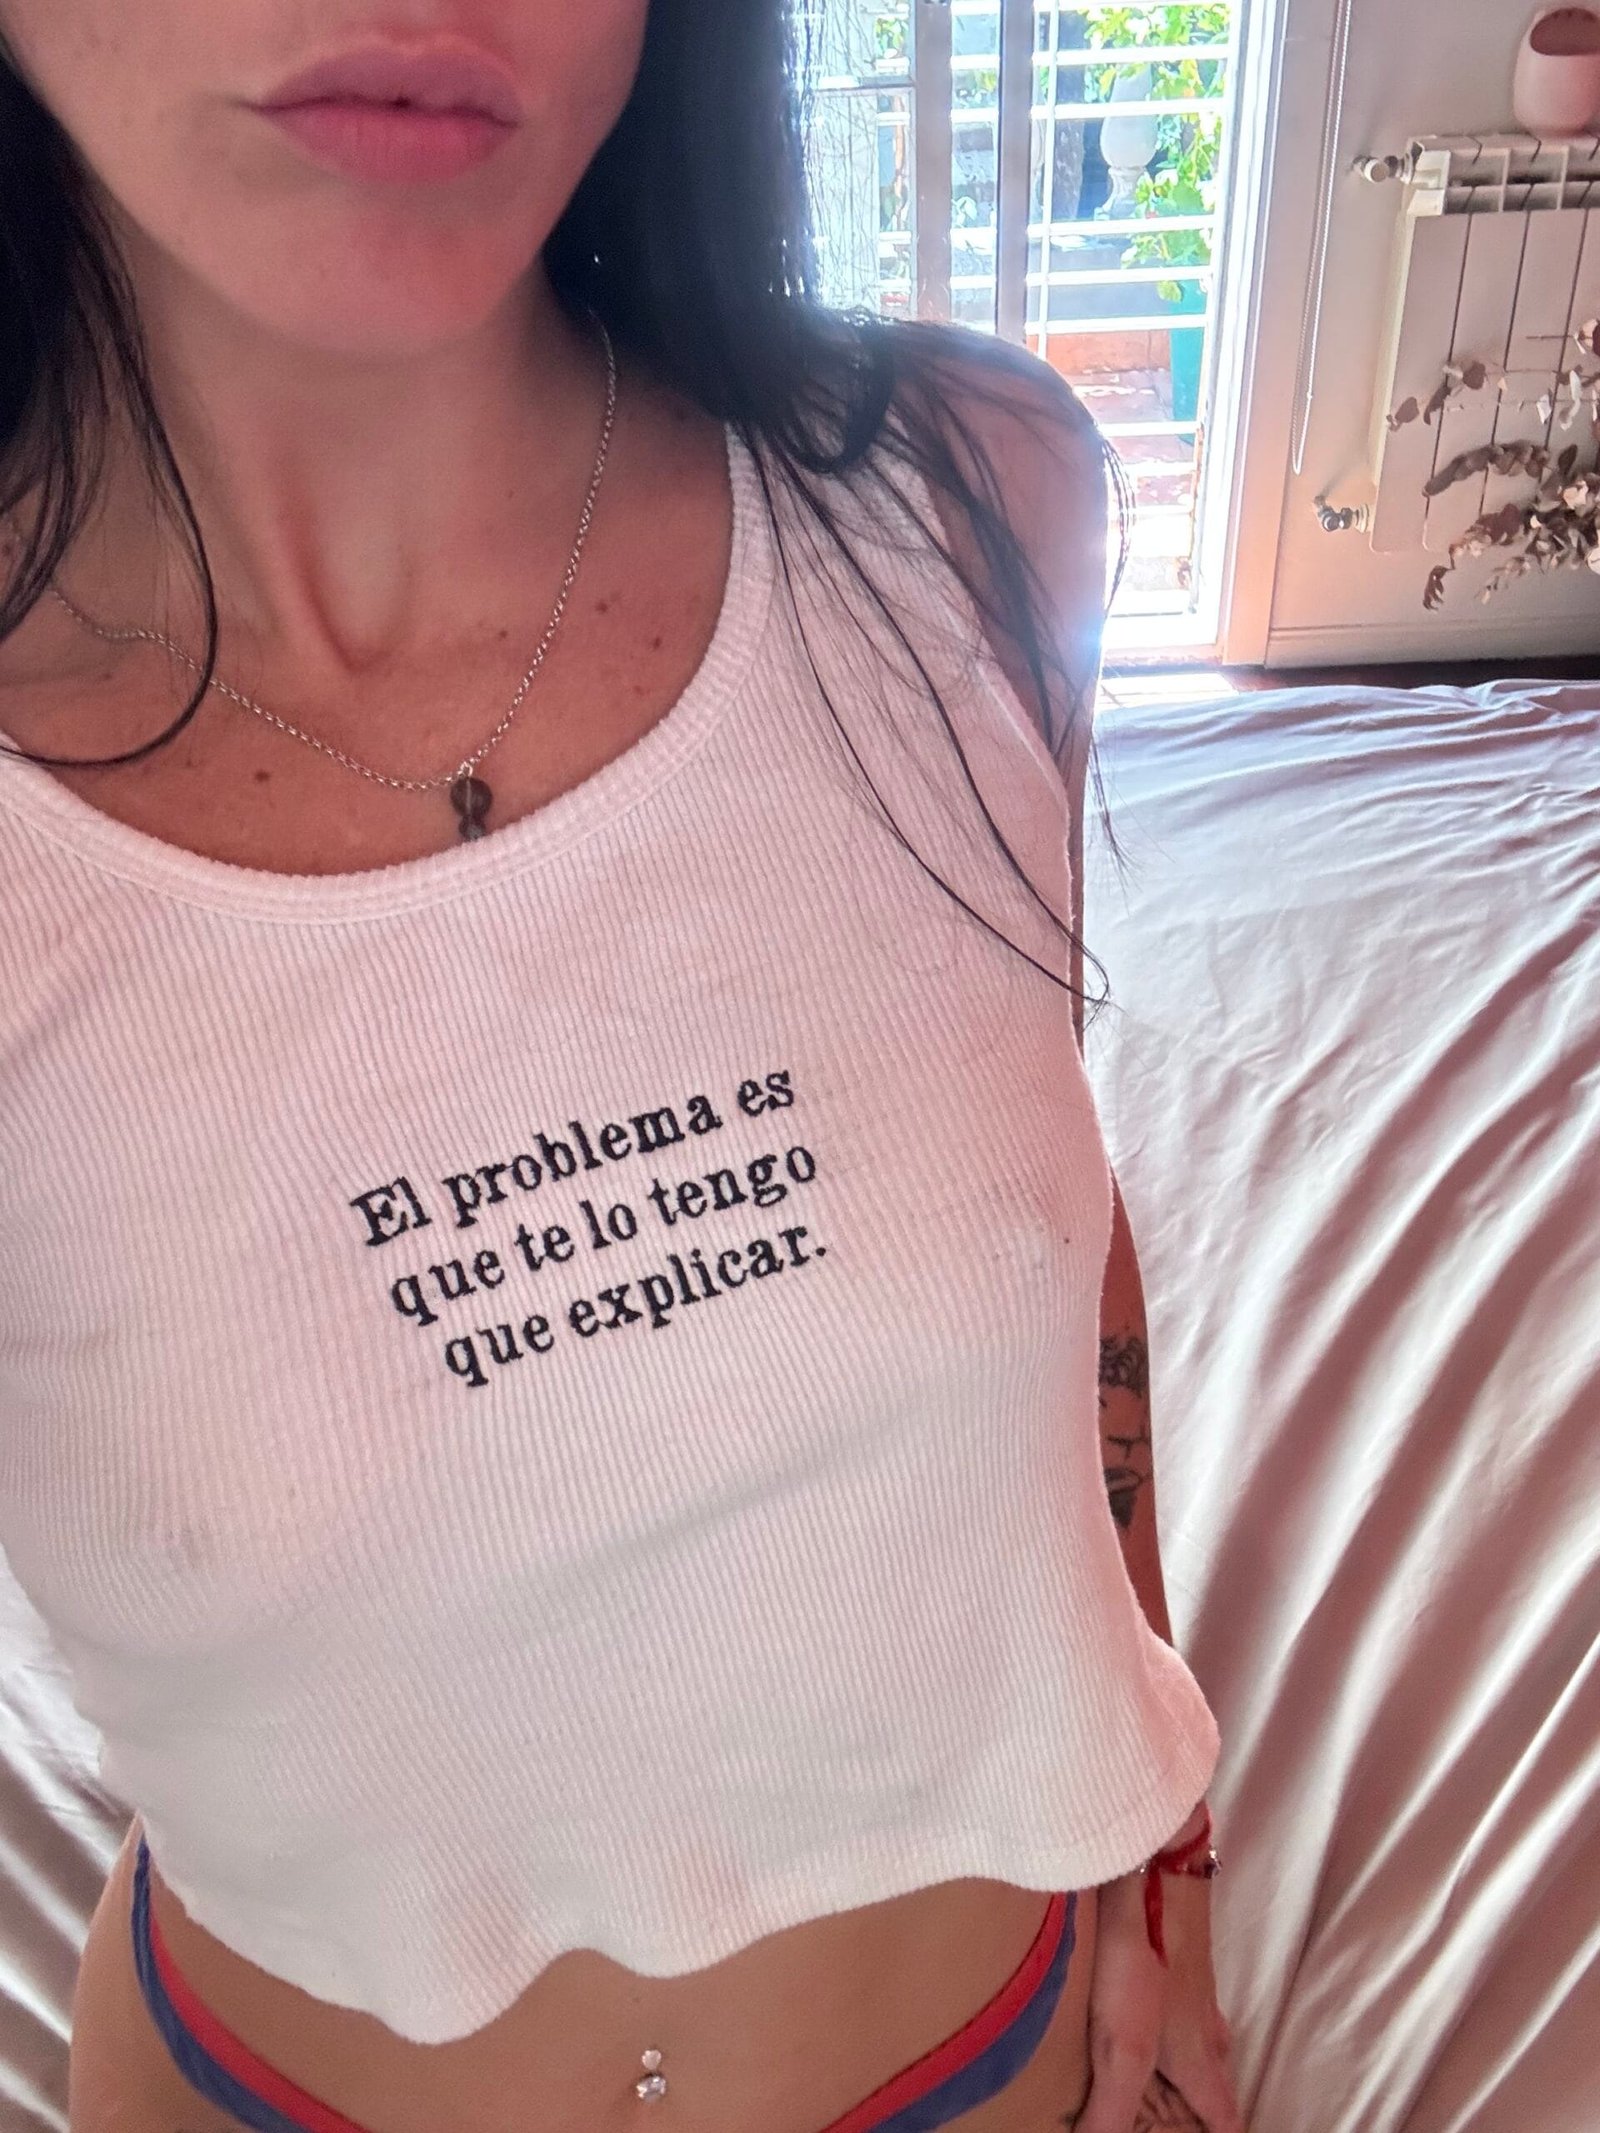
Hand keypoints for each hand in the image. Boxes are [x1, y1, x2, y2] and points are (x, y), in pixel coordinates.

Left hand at [1069, 1847, 1243, 2132]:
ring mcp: (1191, 1982)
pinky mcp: (1171, 1949)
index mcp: (1199, 2058)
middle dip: (1205, 2099)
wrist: (1152, 1869)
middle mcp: (1204, 2023)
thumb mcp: (1122, 2046)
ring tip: (1158, 2065)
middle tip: (1184, 2111)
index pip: (1227, 2117)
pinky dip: (1164, 2010)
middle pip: (1215, 2075)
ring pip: (1199, 2032)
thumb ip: (1110, 2109)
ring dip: (1186, 2055)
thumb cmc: (1144, 1960)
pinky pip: (1176, 1994)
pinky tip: (1136, 1998)